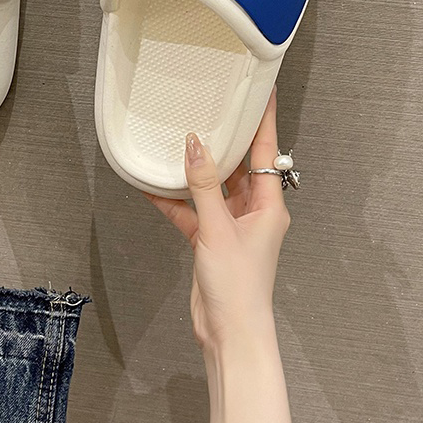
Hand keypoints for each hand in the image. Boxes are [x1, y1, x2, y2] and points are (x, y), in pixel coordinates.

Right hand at [145, 90, 290, 353]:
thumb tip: (195, 144)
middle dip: (225, 139)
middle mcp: (254, 211)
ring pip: (212, 187)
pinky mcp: (212, 239)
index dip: (264, 119)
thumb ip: (204, 185)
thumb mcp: (218, 229)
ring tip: (176, 140)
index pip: (267, 151)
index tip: (262, 90)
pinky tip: (153, 187)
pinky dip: (175, 200)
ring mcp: (232, 225)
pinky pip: (193, 211)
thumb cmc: (238, 285)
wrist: (229, 332)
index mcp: (269, 205)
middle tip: (212, 107)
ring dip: (194, 171)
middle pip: (240, 165)